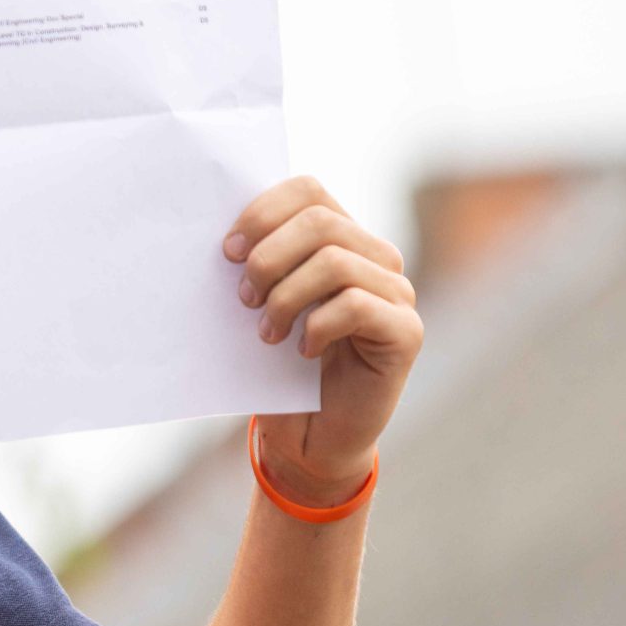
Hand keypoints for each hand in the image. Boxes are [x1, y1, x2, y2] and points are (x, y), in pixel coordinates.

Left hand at [225, 175, 422, 506]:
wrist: (310, 435)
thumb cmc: (278, 366)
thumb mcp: (259, 306)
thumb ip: (254, 265)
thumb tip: (221, 239)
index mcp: (341, 238)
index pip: (308, 190)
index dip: (263, 213)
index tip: (227, 252)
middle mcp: (376, 257)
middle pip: (320, 222)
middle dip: (269, 258)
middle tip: (243, 298)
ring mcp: (397, 293)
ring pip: (335, 262)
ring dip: (286, 297)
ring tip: (266, 332)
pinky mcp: (405, 332)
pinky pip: (357, 306)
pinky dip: (317, 326)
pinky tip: (301, 351)